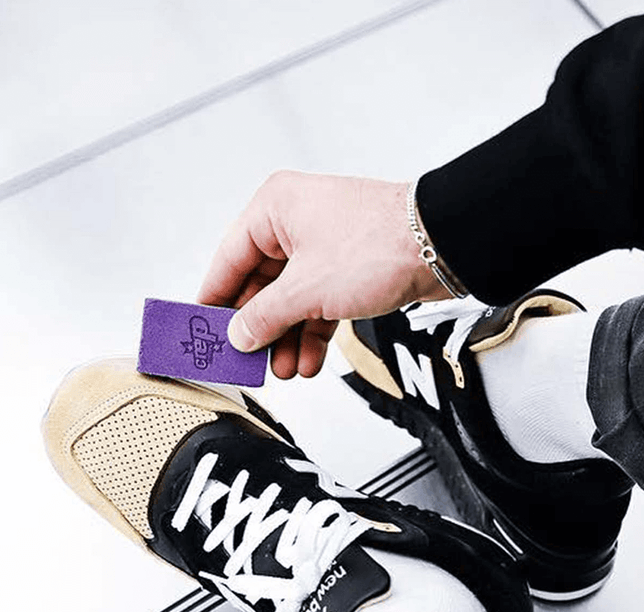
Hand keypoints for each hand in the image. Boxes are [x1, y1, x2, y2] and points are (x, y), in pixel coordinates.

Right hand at [197, 171, 446, 377]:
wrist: (442, 248)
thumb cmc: (378, 245)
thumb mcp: (306, 289)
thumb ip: (264, 316)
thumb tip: (238, 335)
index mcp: (275, 209)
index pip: (229, 259)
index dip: (214, 299)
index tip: (201, 330)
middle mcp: (296, 222)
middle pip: (260, 284)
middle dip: (259, 328)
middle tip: (247, 361)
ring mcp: (324, 245)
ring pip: (291, 299)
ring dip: (286, 338)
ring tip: (283, 370)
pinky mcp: (348, 268)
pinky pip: (318, 304)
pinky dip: (312, 333)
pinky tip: (308, 361)